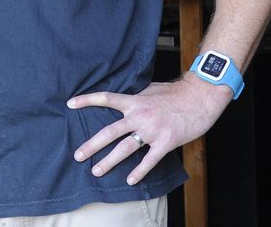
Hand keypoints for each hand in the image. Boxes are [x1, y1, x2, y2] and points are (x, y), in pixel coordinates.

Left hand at [67, 74, 231, 185]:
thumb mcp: (150, 90)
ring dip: (109, 161)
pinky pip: (149, 160)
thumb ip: (136, 98)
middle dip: (92, 145)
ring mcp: (152, 130)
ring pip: (125, 149)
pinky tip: (130, 180)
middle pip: (110, 131)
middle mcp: (139, 116)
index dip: (87, 100)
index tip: (70, 104)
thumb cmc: (175, 93)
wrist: (200, 97)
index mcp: (134, 101)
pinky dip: (139, 171)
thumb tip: (125, 102)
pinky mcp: (166, 142)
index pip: (106, 98)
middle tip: (78, 155)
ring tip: (96, 171)